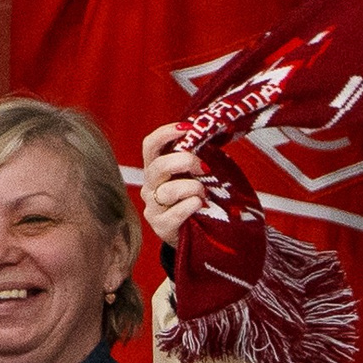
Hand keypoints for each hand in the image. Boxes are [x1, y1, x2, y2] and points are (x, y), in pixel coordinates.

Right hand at [139, 124, 212, 248]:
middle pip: (158, 166)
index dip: (165, 134)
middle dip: (184, 161)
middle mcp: (150, 187)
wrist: (196, 234)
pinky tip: (201, 207)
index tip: (187, 128)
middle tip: (203, 167)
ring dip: (193, 188)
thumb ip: (197, 157)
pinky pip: (177, 212)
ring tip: (204, 194)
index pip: (150, 146)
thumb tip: (212, 133)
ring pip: (168, 190)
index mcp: (156, 169)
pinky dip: (193, 205)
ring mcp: (153, 207)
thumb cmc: (197, 199)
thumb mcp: (195, 175)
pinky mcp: (161, 226)